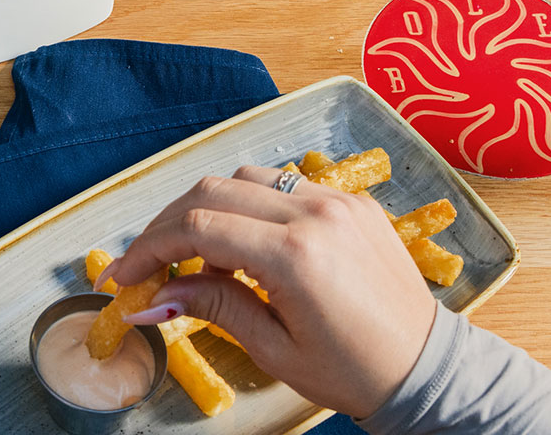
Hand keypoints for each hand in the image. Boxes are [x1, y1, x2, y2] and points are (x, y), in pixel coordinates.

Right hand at [99, 166, 436, 419]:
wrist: (426, 368)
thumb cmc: (354, 371)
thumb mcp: (274, 349)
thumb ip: (212, 306)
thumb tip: (154, 295)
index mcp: (297, 256)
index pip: (197, 228)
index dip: (148, 248)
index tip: (124, 275)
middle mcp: (317, 214)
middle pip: (212, 192)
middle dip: (168, 225)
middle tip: (147, 262)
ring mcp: (338, 201)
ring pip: (246, 179)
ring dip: (209, 209)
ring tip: (203, 259)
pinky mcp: (352, 201)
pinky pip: (284, 186)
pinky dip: (251, 206)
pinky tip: (247, 246)